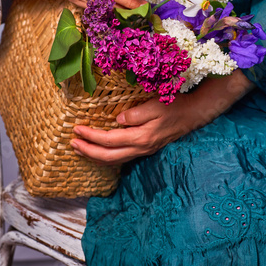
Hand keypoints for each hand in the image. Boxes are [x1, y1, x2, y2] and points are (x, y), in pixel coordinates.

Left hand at [71, 70, 254, 164]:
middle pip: (108, 156)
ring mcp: (143, 151)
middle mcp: (141, 148)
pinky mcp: (145, 149)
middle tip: (72, 143)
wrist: (193, 114)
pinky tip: (99, 152)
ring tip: (79, 149)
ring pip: (114, 160)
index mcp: (142, 137)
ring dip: (94, 156)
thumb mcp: (156, 105)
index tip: (77, 129)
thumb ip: (137, 114)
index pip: (109, 140)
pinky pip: (121, 158)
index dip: (91, 136)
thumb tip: (118, 120)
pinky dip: (106, 156)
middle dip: (88, 151)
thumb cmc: (175, 106)